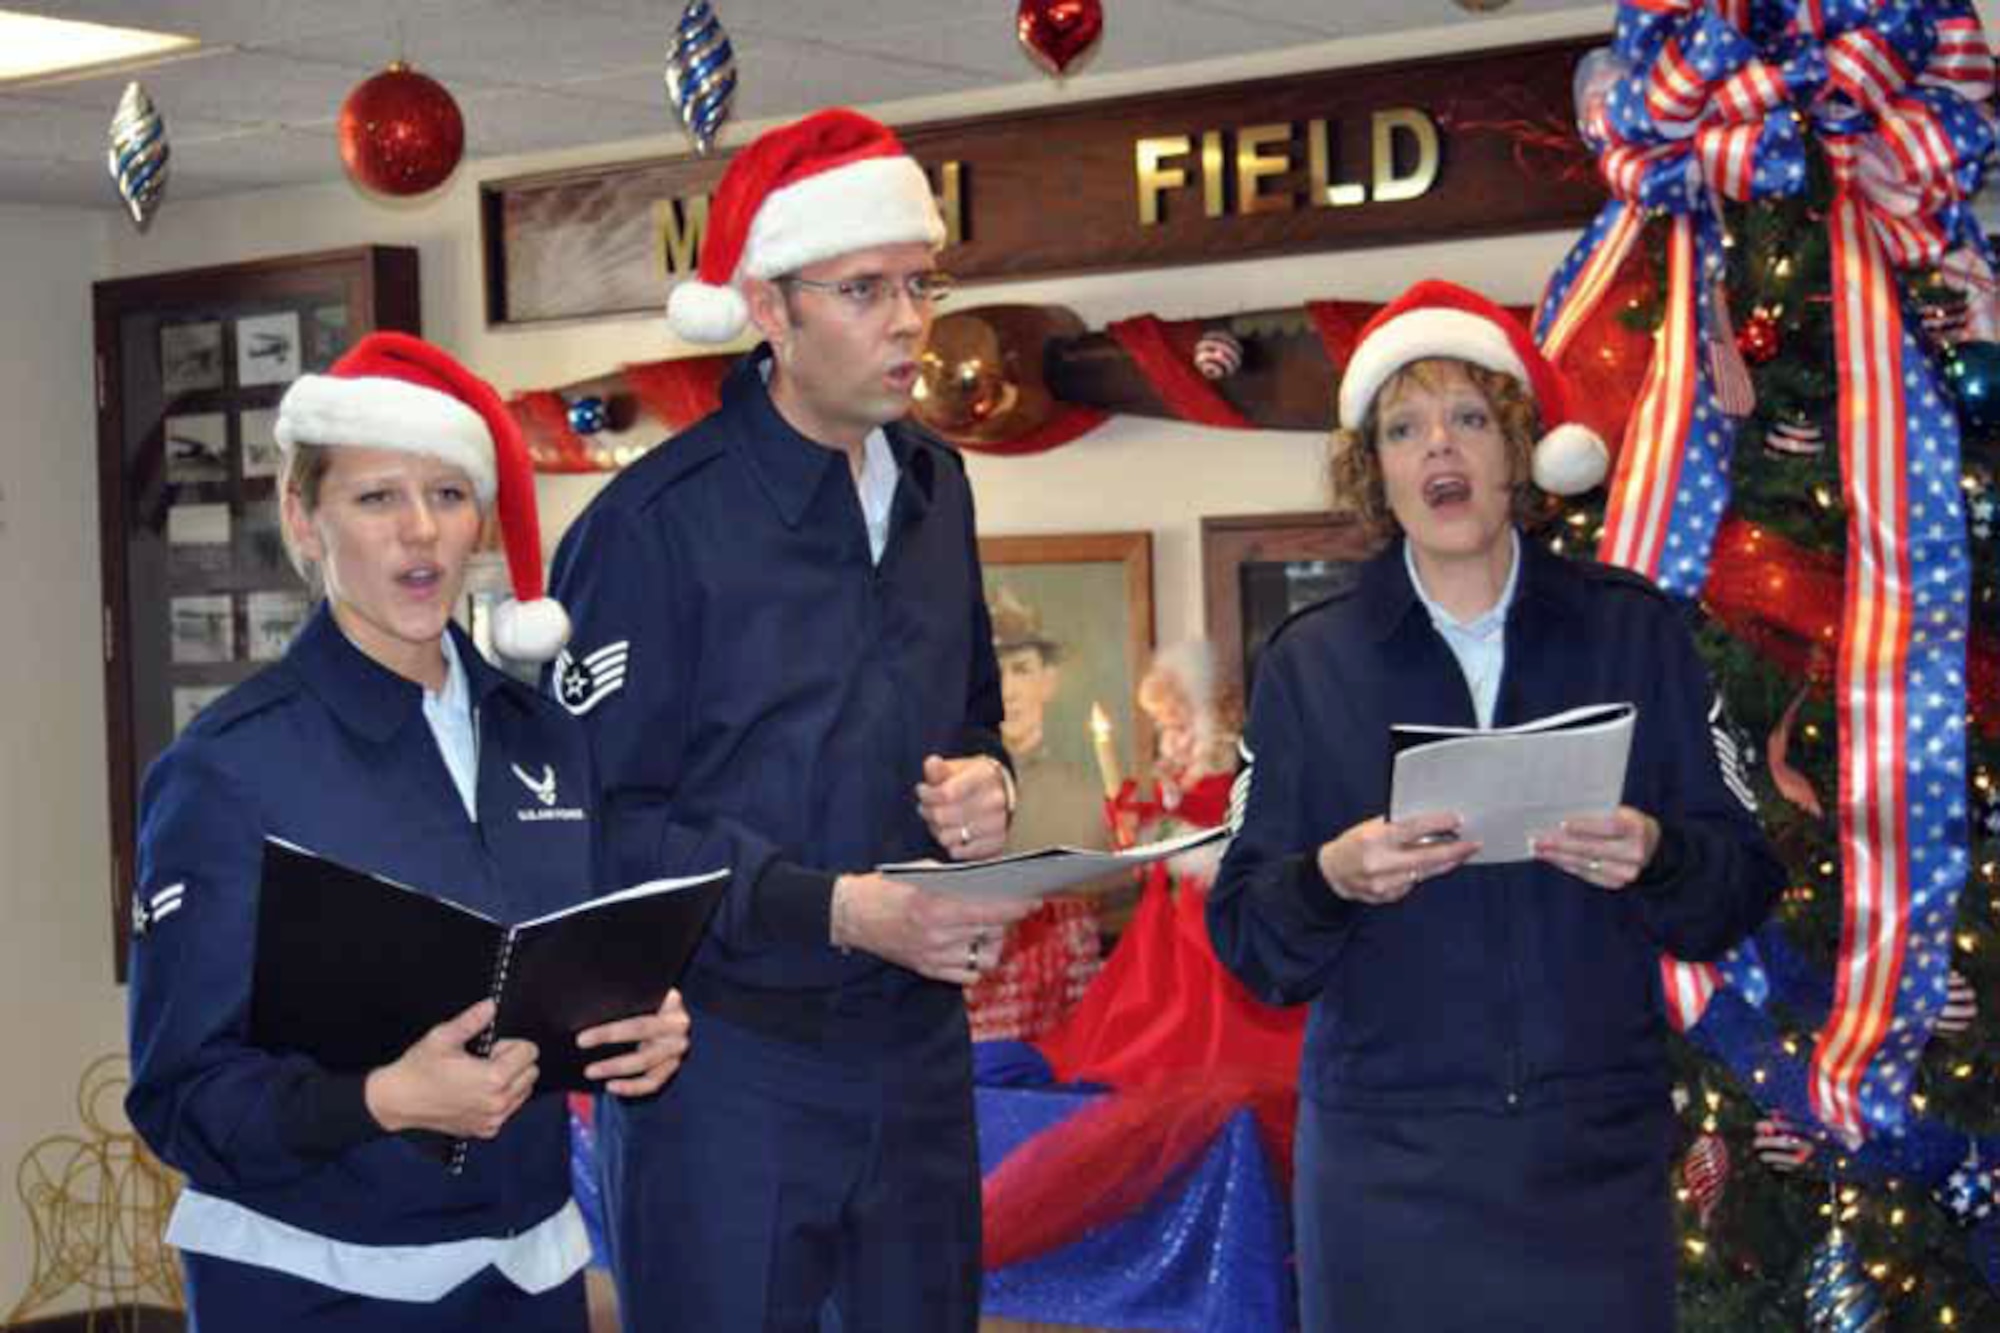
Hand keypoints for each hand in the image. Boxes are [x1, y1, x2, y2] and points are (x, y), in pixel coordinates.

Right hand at [364, 998, 537, 1139]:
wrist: (398, 1100)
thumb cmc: (418, 1069)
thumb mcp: (443, 1037)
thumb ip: (472, 1020)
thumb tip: (491, 1006)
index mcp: (493, 1078)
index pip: (530, 1052)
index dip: (510, 1044)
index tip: (490, 1048)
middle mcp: (497, 1102)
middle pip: (531, 1072)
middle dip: (513, 1062)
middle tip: (484, 1061)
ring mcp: (493, 1119)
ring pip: (523, 1092)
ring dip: (510, 1081)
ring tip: (479, 1077)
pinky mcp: (486, 1130)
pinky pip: (509, 1110)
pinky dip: (500, 1100)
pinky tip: (475, 1093)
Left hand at [579, 989, 691, 1096]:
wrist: (666, 1021)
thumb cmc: (647, 1006)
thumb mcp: (642, 997)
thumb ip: (627, 997)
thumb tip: (590, 1002)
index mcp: (671, 1001)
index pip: (639, 1009)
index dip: (611, 1025)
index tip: (583, 1035)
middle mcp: (677, 1025)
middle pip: (642, 1030)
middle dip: (608, 1036)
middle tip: (580, 1042)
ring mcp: (676, 1049)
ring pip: (645, 1062)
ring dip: (615, 1067)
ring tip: (590, 1071)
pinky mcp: (672, 1068)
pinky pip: (652, 1082)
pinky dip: (631, 1087)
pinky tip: (611, 1086)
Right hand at [831, 871, 1034, 984]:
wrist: (852, 915)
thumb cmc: (889, 887)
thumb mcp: (923, 871)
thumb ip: (957, 879)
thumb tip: (993, 881)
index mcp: (936, 905)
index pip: (990, 911)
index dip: (1017, 906)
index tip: (1034, 899)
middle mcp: (938, 935)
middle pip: (992, 934)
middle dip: (1007, 921)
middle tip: (1012, 908)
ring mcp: (934, 957)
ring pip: (984, 958)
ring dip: (993, 943)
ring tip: (990, 930)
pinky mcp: (928, 970)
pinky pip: (968, 975)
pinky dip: (976, 963)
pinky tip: (973, 947)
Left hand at [915, 754, 1009, 860]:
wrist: (1002, 793)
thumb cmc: (974, 780)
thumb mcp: (958, 768)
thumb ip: (940, 769)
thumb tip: (931, 763)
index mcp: (985, 777)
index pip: (945, 793)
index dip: (927, 794)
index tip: (923, 790)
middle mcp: (994, 801)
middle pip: (943, 816)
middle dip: (928, 812)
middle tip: (927, 807)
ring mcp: (996, 824)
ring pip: (947, 837)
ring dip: (937, 830)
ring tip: (940, 821)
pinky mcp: (994, 843)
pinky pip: (958, 852)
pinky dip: (951, 844)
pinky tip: (953, 832)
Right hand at [1316, 812, 1479, 905]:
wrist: (1332, 874)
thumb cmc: (1353, 844)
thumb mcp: (1369, 828)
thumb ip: (1396, 827)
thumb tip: (1431, 824)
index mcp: (1373, 839)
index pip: (1411, 829)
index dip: (1437, 824)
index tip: (1457, 820)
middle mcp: (1379, 864)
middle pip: (1426, 857)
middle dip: (1454, 850)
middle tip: (1474, 844)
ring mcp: (1384, 884)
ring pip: (1425, 873)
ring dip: (1446, 862)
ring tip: (1462, 853)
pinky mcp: (1389, 897)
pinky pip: (1415, 883)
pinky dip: (1425, 873)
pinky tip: (1433, 865)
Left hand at [1532, 806, 1659, 889]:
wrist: (1650, 846)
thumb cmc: (1626, 822)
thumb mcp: (1619, 812)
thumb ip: (1597, 814)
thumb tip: (1559, 818)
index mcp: (1636, 828)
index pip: (1609, 827)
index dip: (1585, 826)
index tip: (1561, 824)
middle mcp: (1635, 853)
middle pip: (1592, 849)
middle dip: (1561, 844)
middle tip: (1537, 840)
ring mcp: (1627, 872)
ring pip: (1585, 863)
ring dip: (1558, 857)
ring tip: (1538, 850)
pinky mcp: (1617, 884)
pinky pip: (1586, 875)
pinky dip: (1568, 866)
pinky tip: (1553, 859)